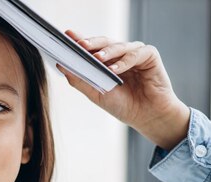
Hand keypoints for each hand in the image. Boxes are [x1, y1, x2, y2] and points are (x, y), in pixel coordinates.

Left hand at [59, 31, 190, 150]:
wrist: (146, 116)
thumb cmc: (122, 105)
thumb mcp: (96, 93)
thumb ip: (79, 79)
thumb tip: (61, 66)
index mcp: (106, 61)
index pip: (91, 47)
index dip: (79, 40)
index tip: (66, 36)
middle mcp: (120, 54)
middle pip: (103, 43)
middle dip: (91, 43)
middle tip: (80, 44)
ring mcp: (134, 53)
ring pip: (119, 46)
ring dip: (107, 52)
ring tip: (96, 58)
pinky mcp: (150, 56)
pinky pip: (135, 54)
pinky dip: (124, 61)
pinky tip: (114, 69)